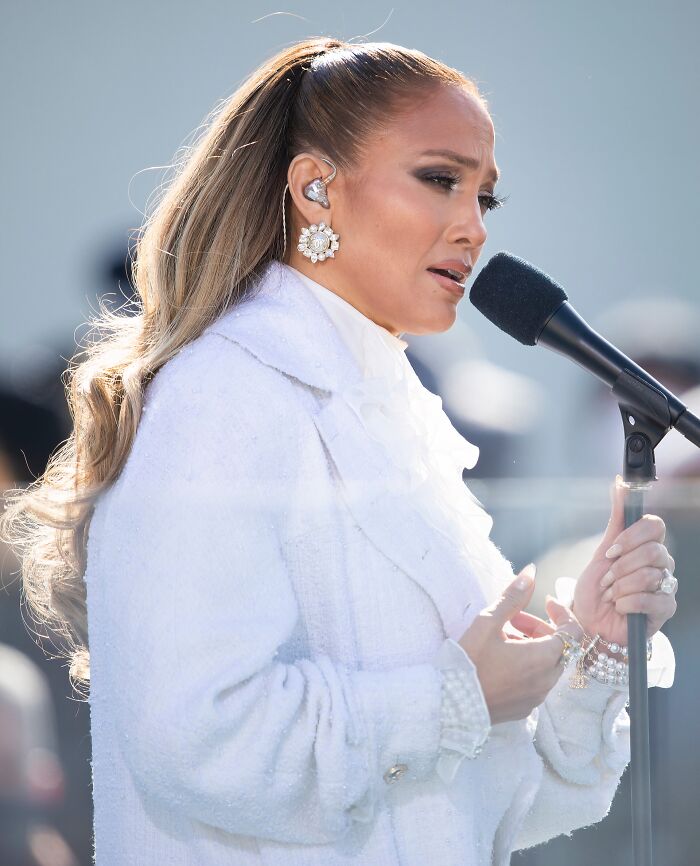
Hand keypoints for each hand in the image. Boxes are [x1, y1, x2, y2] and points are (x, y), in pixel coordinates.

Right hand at [458, 564, 582, 724]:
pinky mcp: (524, 709)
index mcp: (542, 657)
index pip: (573, 630)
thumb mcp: (488, 622)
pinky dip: (528, 667)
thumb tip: (531, 572)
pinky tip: (502, 661)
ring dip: (534, 647)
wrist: (449, 704)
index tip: (545, 602)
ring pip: (548, 665)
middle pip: (559, 647)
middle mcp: (546, 681)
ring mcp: (536, 698)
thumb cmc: (469, 661)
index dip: (562, 612)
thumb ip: (513, 597)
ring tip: (503, 639)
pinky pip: (536, 682)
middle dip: (541, 628)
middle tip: (513, 619)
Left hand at [572, 475, 677, 644]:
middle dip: (621, 567)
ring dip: (621, 587)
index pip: (656, 525)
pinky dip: (628, 603)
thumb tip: (619, 483)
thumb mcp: (602, 552)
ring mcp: (666, 586)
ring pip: (651, 575)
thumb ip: (616, 519)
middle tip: (607, 580)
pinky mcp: (666, 609)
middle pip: (654, 551)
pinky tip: (620, 608)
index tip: (611, 551)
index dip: (632, 536)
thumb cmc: (596, 589)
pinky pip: (653, 599)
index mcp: (647, 546)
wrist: (591, 623)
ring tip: (611, 595)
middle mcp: (661, 563)